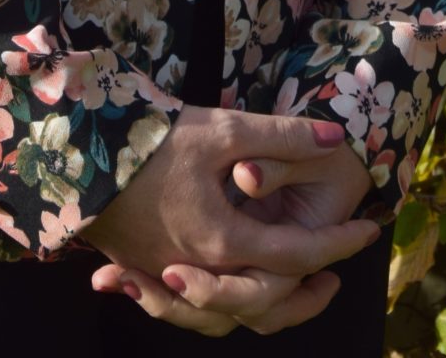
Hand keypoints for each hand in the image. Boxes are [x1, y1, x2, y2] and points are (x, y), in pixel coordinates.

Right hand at [83, 111, 377, 336]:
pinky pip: (190, 309)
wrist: (76, 149)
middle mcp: (198, 270)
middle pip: (266, 304)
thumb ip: (282, 137)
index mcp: (224, 241)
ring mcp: (167, 275)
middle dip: (307, 294)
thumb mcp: (223, 128)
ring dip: (266, 308)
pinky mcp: (144, 269)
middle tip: (337, 275)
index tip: (368, 230)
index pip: (298, 254)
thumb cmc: (152, 138)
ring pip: (226, 317)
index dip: (339, 244)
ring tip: (294, 287)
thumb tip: (336, 141)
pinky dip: (218, 307)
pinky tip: (230, 286)